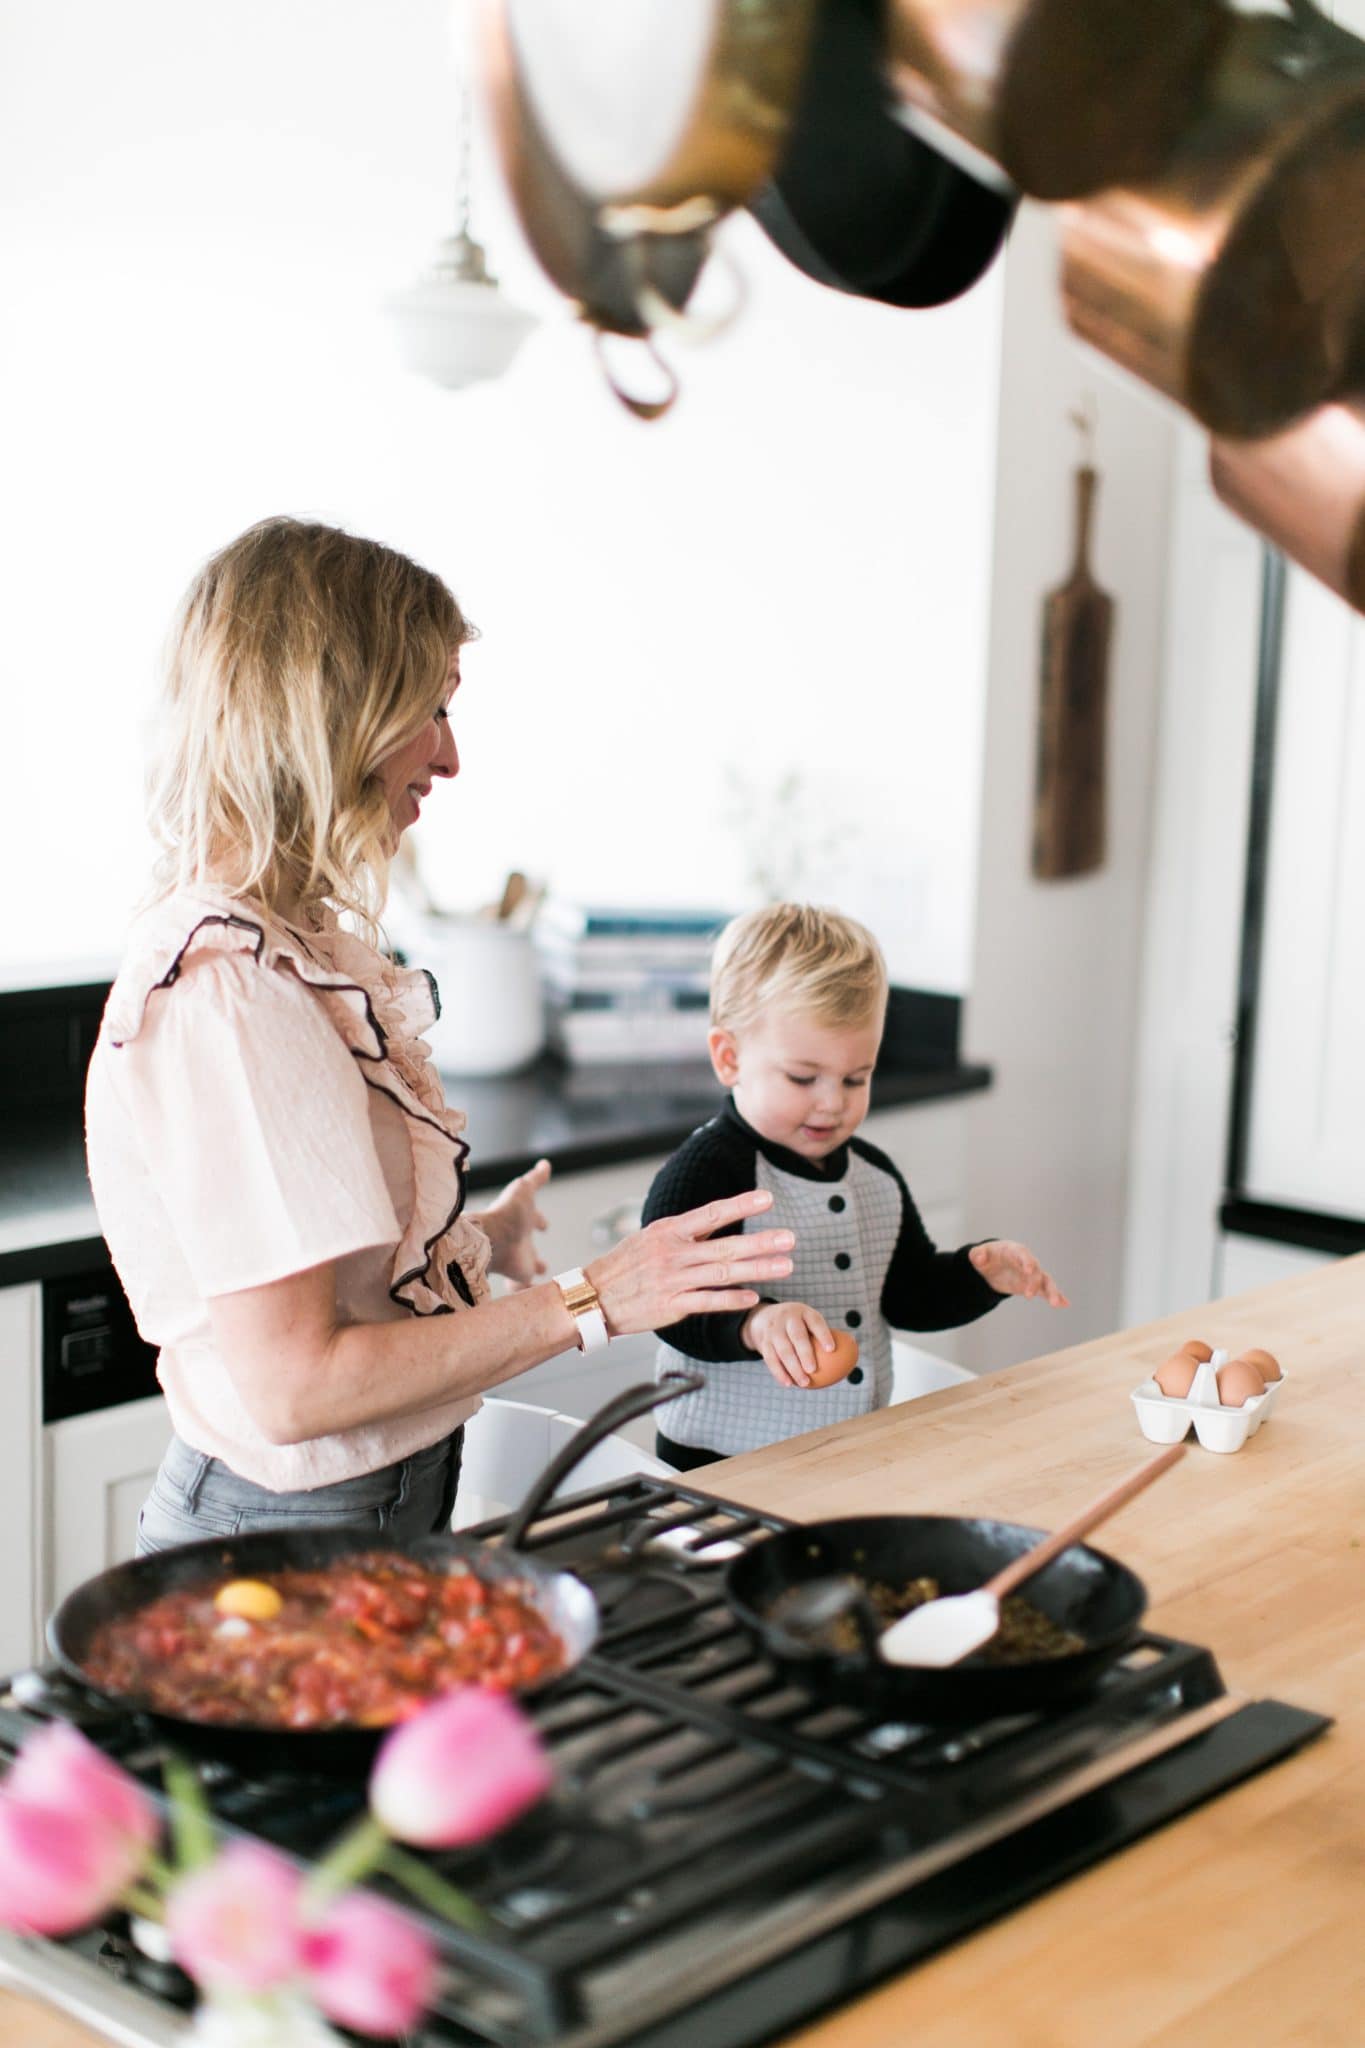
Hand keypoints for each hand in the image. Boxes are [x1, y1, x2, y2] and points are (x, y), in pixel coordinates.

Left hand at [475, 1159, 550, 1288]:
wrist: (492, 1238)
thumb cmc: (508, 1212)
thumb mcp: (524, 1189)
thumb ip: (535, 1179)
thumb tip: (545, 1163)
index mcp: (521, 1221)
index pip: (533, 1219)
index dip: (539, 1220)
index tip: (544, 1225)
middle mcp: (520, 1240)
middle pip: (528, 1248)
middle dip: (534, 1254)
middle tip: (542, 1264)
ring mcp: (518, 1259)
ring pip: (527, 1268)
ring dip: (532, 1272)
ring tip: (537, 1280)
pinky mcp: (517, 1275)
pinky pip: (524, 1287)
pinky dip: (529, 1291)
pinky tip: (533, 1297)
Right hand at [584, 1191, 794, 1337]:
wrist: (591, 1298)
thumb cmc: (623, 1268)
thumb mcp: (649, 1239)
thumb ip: (682, 1233)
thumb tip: (712, 1220)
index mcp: (669, 1231)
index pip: (711, 1213)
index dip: (741, 1205)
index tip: (767, 1199)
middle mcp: (674, 1253)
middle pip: (725, 1246)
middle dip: (761, 1242)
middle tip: (790, 1238)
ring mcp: (673, 1280)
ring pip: (723, 1273)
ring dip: (757, 1270)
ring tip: (786, 1266)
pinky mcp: (671, 1305)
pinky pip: (708, 1302)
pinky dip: (732, 1299)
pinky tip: (754, 1297)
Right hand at [743, 1300, 834, 1388]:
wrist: (766, 1317)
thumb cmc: (799, 1325)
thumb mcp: (810, 1322)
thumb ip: (826, 1336)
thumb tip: (853, 1354)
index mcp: (803, 1312)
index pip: (815, 1321)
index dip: (823, 1334)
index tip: (832, 1350)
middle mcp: (787, 1318)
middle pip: (797, 1335)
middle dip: (805, 1353)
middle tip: (813, 1370)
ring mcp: (773, 1330)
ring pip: (782, 1349)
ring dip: (793, 1368)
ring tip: (804, 1383)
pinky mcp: (764, 1342)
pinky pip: (770, 1359)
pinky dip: (779, 1372)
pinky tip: (789, 1384)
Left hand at [969, 1239, 1068, 1306]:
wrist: (994, 1265)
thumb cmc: (987, 1256)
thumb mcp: (978, 1255)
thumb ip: (977, 1255)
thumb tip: (978, 1258)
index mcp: (1014, 1251)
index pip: (1023, 1254)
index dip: (1026, 1261)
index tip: (1028, 1270)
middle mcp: (1027, 1262)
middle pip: (1035, 1270)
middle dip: (1034, 1282)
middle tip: (1028, 1295)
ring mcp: (1033, 1274)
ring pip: (1046, 1282)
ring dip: (1052, 1291)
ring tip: (1056, 1303)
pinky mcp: (1034, 1286)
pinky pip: (1046, 1291)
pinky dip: (1057, 1296)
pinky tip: (1065, 1304)